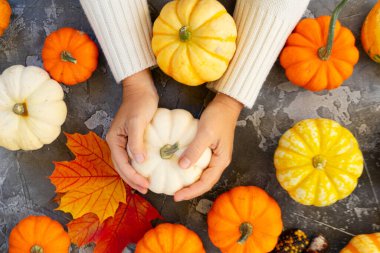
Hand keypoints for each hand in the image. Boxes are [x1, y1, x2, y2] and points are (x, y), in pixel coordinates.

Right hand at [106, 69, 157, 193]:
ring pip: (127, 163)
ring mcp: (124, 140)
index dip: (133, 176)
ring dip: (135, 175)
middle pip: (122, 167)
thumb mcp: (137, 122)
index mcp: (114, 139)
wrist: (141, 88)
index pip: (121, 164)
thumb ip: (136, 142)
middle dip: (133, 179)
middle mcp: (117, 142)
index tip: (145, 185)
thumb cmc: (139, 102)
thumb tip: (139, 161)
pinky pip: (134, 156)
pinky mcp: (133, 138)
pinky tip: (149, 170)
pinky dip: (140, 165)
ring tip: (146, 184)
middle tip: (146, 189)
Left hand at [174, 93, 242, 200]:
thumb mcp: (205, 133)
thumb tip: (182, 166)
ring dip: (191, 183)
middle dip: (191, 191)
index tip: (177, 196)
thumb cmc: (218, 117)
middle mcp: (220, 162)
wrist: (226, 105)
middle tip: (175, 195)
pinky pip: (200, 166)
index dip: (191, 192)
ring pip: (203, 176)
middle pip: (205, 183)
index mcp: (221, 161)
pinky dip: (191, 171)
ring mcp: (216, 157)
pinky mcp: (211, 151)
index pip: (206, 183)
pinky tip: (180, 170)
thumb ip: (195, 150)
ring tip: (177, 187)